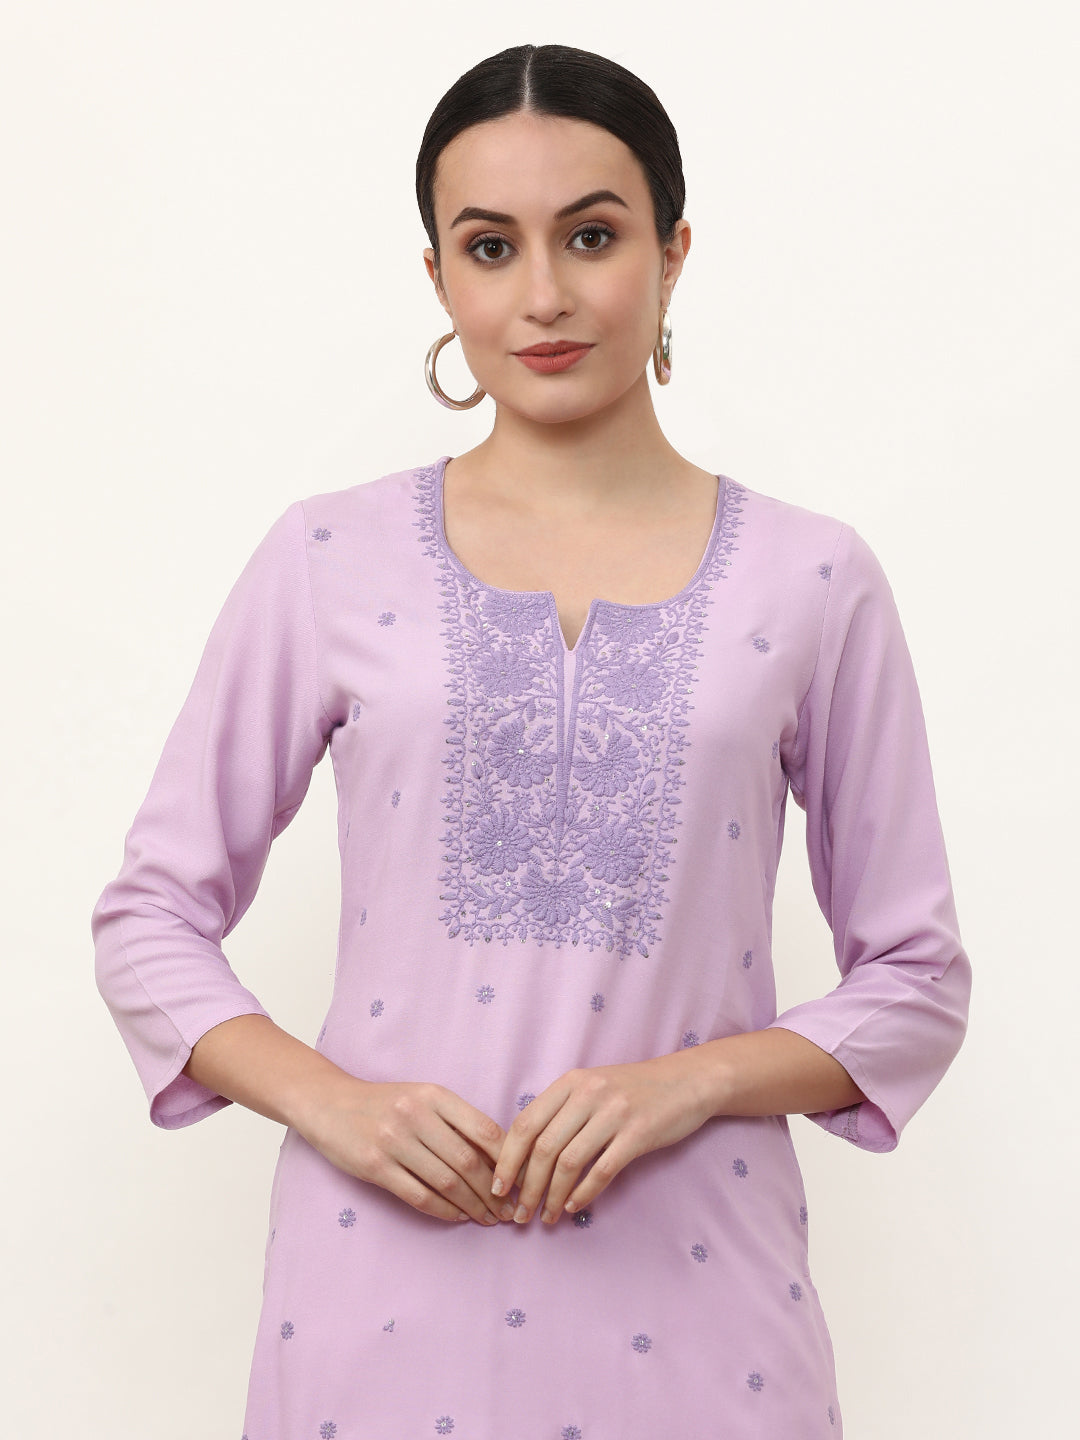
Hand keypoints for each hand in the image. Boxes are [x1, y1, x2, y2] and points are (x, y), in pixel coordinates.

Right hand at [302, 1076, 515, 1225]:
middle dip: (495, 1192)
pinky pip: (419, 1195)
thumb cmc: (384, 1103)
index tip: (522, 1179)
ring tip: (488, 1219)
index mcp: (434, 1095)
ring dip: (473, 1206)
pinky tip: (458, 1217)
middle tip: (509, 1211)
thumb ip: (455, 1121)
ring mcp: (394, 1141)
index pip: (484, 1129)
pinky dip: (444, 1211)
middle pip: (468, 1161)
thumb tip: (500, 1156)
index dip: (508, 1159)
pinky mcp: (375, 1166)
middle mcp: (416, 1115)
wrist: (329, 1103)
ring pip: (446, 1182)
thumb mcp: (421, 1098)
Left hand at [490, 1051, 713, 1225]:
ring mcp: (614, 1113)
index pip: (525, 1123)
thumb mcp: (592, 1087)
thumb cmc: (633, 1090)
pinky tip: (574, 1208)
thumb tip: (524, 1155)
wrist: (686, 1082)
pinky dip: (584, 1194)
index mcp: (570, 1082)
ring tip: (546, 1217)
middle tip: (521, 1214)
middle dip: (526, 1187)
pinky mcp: (638, 1134)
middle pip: (543, 1147)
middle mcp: (588, 1094)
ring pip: (569, 1162)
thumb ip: (561, 1111)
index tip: (499, 1188)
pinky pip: (602, 1171)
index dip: (508, 1159)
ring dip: (552, 1196)